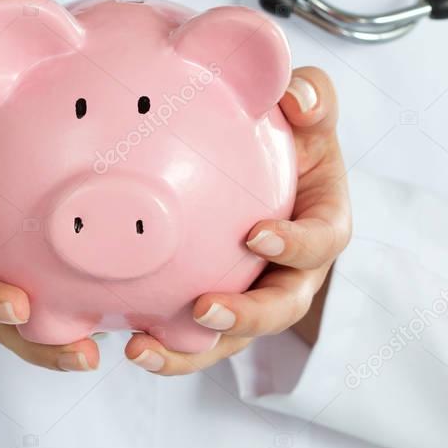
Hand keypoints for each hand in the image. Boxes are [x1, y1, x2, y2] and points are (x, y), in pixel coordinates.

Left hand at [124, 67, 350, 374]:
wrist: (263, 164)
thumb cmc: (290, 135)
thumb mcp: (307, 109)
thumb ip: (312, 98)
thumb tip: (296, 97)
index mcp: (323, 224)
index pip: (322, 241)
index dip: (297, 244)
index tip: (256, 233)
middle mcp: (294, 272)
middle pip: (281, 309)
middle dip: (246, 317)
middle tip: (202, 308)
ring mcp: (256, 296)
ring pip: (233, 338)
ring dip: (191, 350)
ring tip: (142, 349)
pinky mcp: (219, 309)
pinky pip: (195, 338)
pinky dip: (165, 345)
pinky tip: (124, 341)